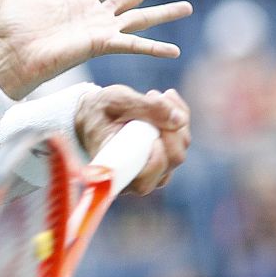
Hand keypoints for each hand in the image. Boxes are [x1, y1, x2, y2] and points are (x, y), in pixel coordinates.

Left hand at [0, 0, 191, 99]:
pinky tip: (174, 49)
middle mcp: (94, 16)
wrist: (10, 57)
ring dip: (164, 12)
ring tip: (188, 6)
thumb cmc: (11, 33)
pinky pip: (133, 44)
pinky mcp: (101, 45)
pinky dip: (153, 47)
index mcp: (77, 1)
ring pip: (140, 17)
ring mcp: (100, 31)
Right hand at [75, 85, 190, 194]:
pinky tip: (165, 99)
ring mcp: (153, 171)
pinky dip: (179, 117)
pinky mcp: (164, 159)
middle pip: (172, 160)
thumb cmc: (99, 111)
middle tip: (153, 98)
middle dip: (170, 127)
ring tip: (152, 95)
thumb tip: (179, 120)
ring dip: (174, 118)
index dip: (157, 159)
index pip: (145, 181)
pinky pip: (182, 141)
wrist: (93, 115)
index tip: (153, 134)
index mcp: (115, 174)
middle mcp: (136, 179)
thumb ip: (146, 108)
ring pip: (180, 149)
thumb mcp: (116, 101)